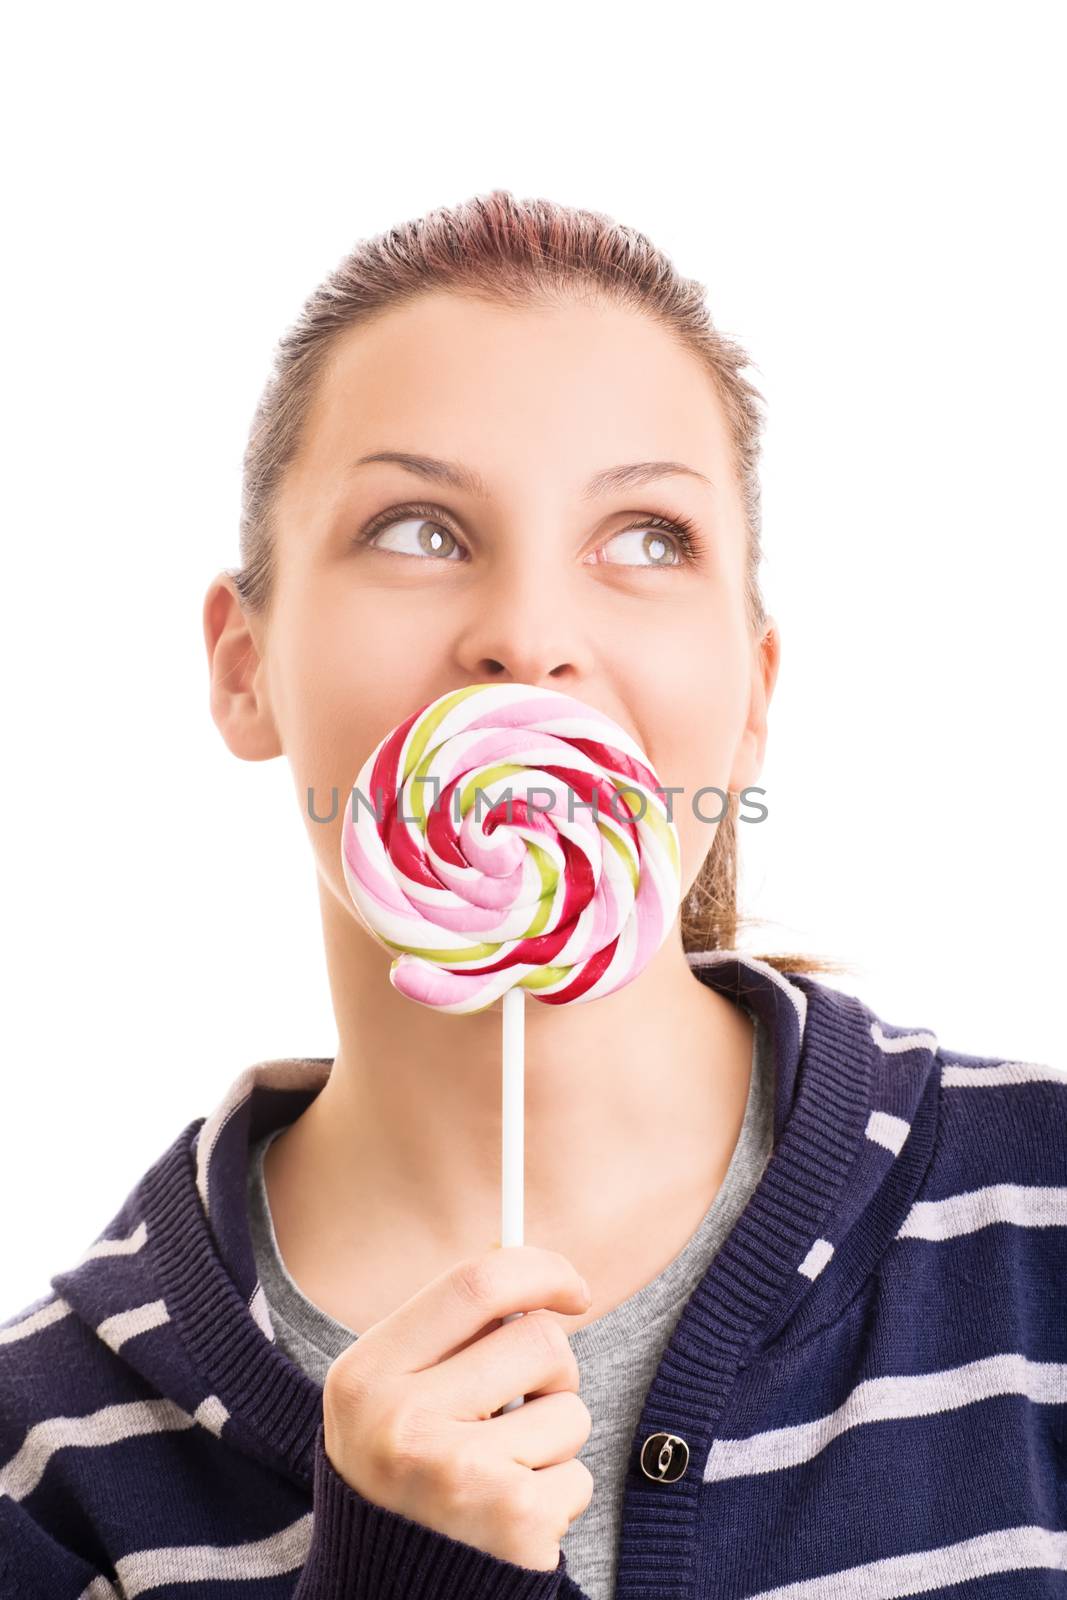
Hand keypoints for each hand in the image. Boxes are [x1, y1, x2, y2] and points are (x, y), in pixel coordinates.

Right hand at [321, 1245, 594, 1570]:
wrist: (386, 1595)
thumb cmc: (403, 1474)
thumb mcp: (394, 1393)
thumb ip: (452, 1330)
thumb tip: (525, 1263)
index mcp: (367, 1374)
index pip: (476, 1283)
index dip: (539, 1270)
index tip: (574, 1288)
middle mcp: (403, 1421)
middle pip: (539, 1341)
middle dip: (553, 1370)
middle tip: (521, 1407)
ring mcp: (459, 1474)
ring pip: (569, 1410)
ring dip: (554, 1441)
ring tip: (502, 1473)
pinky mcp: (511, 1523)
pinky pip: (579, 1476)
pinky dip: (559, 1496)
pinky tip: (511, 1519)